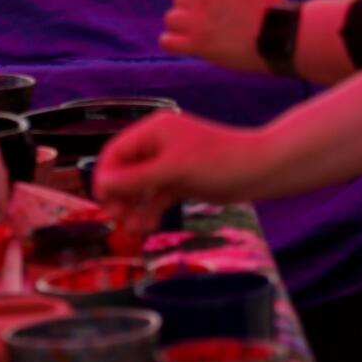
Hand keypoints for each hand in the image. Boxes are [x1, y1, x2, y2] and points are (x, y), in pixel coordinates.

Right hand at [96, 111, 264, 241]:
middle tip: (115, 219)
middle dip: (119, 195)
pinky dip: (151, 210)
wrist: (260, 170)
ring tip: (130, 230)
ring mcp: (170, 164)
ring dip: (134, 207)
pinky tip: (146, 227)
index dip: (106, 175)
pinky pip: (158, 196)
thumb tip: (102, 185)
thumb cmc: (217, 161)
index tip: (101, 201)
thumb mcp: (173, 170)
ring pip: (141, 186)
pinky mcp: (182, 180)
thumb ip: (136, 178)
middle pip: (126, 170)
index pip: (116, 151)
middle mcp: (158, 145)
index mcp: (152, 131)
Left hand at [159, 0, 283, 69]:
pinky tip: (183, 46)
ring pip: (171, 19)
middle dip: (187, 10)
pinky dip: (172, 44)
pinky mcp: (198, 43)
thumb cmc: (272, 12)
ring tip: (201, 35)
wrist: (284, 36)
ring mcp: (198, 19)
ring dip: (181, 28)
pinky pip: (167, 41)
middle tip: (206, 22)